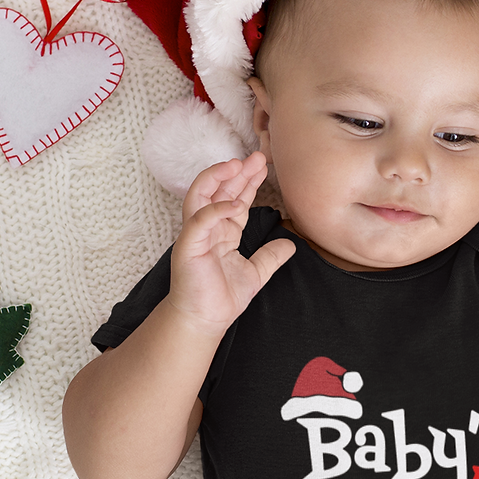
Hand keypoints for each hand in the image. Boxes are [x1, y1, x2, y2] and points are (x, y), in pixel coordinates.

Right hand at [167, 152, 294, 333]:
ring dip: (218, 177)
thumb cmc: (222, 298)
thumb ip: (270, 257)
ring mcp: (195, 235)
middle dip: (237, 172)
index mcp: (221, 232)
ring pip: (201, 195)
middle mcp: (207, 228)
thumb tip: (290, 244)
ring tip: (238, 164)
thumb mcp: (256, 273)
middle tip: (258, 156)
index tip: (264, 167)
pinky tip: (236, 203)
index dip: (248, 182)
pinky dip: (216, 209)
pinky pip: (199, 220)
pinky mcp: (188, 246)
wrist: (205, 321)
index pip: (234, 198)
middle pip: (219, 190)